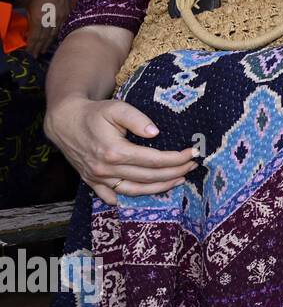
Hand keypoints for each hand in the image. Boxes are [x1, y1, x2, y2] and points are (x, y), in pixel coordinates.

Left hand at [24, 0, 70, 57]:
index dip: (32, 46)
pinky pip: (62, 28)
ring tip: (43, 50)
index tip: (29, 53)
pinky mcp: (67, 16)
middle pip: (45, 38)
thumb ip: (31, 22)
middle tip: (36, 55)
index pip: (35, 37)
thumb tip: (30, 34)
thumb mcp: (30, 8)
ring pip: (54, 35)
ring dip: (48, 43)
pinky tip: (54, 40)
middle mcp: (51, 20)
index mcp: (40, 18)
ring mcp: (61, 18)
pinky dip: (57, 35)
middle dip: (39, 47)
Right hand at [45, 96, 199, 205]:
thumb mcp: (116, 108)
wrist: (65, 122)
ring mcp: (98, 178)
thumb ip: (137, 119)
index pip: (154, 160)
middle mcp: (106, 169)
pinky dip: (131, 198)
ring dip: (160, 188)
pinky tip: (149, 192)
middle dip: (175, 172)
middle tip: (192, 165)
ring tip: (179, 179)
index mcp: (115, 151)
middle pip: (149, 177)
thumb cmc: (94, 113)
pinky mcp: (92, 182)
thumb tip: (155, 133)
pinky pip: (113, 197)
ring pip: (135, 191)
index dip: (177, 158)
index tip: (192, 153)